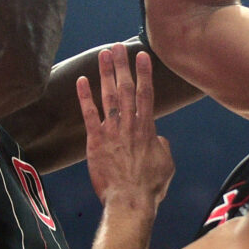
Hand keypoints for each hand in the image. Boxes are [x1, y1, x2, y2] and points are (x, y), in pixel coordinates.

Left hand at [77, 46, 174, 209]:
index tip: (142, 55)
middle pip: (126, 89)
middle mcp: (129, 125)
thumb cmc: (149, 186)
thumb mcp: (166, 164)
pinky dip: (85, 97)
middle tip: (118, 47)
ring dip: (106, 74)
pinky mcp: (95, 141)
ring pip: (109, 96)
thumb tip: (160, 139)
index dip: (144, 73)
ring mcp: (111, 131)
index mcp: (147, 129)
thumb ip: (163, 146)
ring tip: (104, 54)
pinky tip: (82, 81)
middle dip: (123, 66)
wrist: (129, 200)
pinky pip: (89, 114)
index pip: (146, 94)